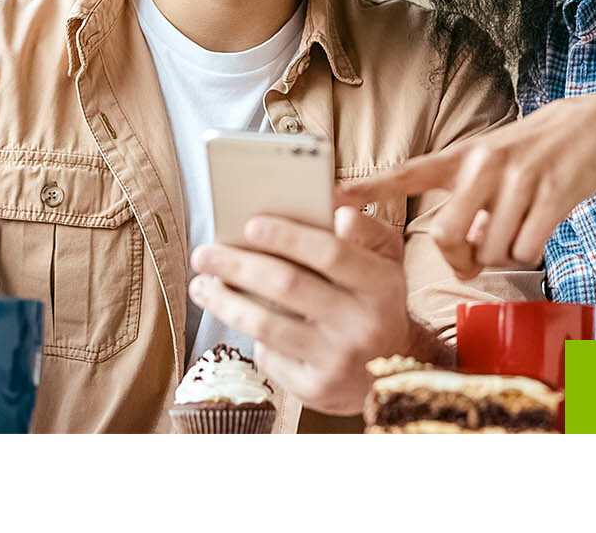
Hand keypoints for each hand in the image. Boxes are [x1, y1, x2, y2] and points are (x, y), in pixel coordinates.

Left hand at [188, 206, 418, 415]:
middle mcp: (362, 325)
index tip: (250, 224)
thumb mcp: (387, 261)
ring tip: (200, 286)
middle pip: (288, 286)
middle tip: (203, 254)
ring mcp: (338, 361)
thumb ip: (364, 229)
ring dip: (225, 302)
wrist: (395, 372)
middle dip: (238, 266)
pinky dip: (251, 334)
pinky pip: (270, 356)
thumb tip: (335, 206)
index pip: (331, 254)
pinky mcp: (316, 389)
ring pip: (267, 326)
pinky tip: (240, 319)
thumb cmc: (378, 301)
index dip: (288, 237)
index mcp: (382, 285)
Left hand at [337, 94, 595, 279]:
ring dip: (502, 255)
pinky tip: (537, 229)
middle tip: (475, 256)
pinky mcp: (551, 193)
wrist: (593, 126)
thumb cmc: (528, 156)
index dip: (367, 189)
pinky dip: (529, 252)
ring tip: (516, 228)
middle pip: (446, 237)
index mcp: (458, 158)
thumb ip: (462, 205)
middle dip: (459, 260)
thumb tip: (459, 260)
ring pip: (491, 250)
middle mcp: (481, 165)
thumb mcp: (486, 164)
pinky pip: (526, 249)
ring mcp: (517, 178)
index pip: (403, 174)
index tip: (330, 198)